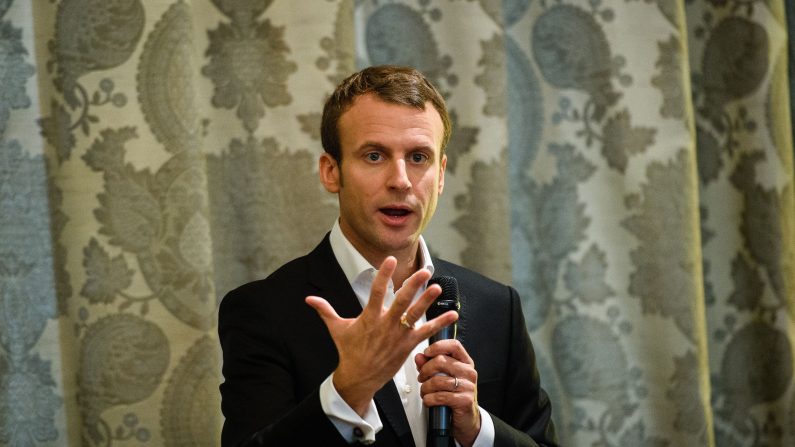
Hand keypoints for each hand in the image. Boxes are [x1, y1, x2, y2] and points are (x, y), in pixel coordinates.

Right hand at [305, 256, 458, 415]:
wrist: (359, 378)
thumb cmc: (349, 352)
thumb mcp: (336, 329)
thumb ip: (325, 310)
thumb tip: (308, 299)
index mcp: (369, 317)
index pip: (376, 291)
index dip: (384, 275)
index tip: (390, 260)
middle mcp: (385, 324)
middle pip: (402, 302)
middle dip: (413, 285)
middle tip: (424, 271)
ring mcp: (398, 335)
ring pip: (416, 315)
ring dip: (428, 300)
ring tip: (438, 287)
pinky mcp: (408, 345)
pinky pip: (426, 332)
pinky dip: (440, 323)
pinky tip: (453, 313)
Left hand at [415, 339, 479, 446]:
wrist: (466, 419)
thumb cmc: (454, 395)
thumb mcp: (443, 377)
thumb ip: (430, 365)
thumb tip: (419, 356)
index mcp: (465, 362)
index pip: (454, 345)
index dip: (437, 346)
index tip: (426, 353)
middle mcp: (469, 372)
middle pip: (441, 361)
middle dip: (425, 370)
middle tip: (421, 378)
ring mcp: (468, 386)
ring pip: (437, 380)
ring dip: (425, 388)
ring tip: (425, 392)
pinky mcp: (464, 400)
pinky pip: (439, 396)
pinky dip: (429, 399)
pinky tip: (429, 400)